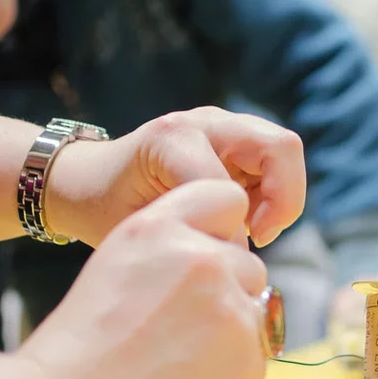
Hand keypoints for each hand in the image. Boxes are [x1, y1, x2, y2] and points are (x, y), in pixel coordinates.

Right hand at [16, 179, 267, 378]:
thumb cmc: (82, 347)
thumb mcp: (117, 265)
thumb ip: (171, 247)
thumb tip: (216, 252)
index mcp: (158, 229)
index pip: (225, 197)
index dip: (223, 227)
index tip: (214, 250)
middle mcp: (201, 259)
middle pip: (246, 261)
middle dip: (228, 286)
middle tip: (185, 321)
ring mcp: (230, 307)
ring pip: (254, 307)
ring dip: (231, 325)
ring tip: (181, 354)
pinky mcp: (249, 355)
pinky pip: (257, 349)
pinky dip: (233, 364)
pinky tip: (190, 377)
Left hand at [46, 106, 305, 247]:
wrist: (93, 180)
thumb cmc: (106, 208)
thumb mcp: (137, 227)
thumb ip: (186, 235)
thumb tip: (241, 256)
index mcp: (172, 139)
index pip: (230, 185)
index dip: (234, 228)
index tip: (224, 256)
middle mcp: (205, 122)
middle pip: (281, 147)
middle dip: (283, 200)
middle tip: (259, 234)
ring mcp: (223, 127)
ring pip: (284, 154)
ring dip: (278, 197)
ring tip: (247, 226)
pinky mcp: (235, 139)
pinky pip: (275, 164)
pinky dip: (271, 195)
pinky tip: (241, 216)